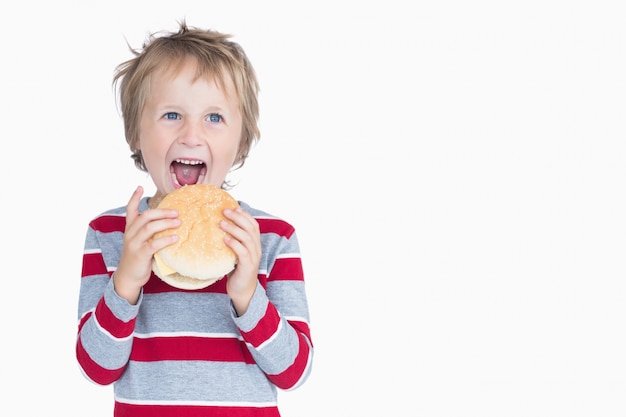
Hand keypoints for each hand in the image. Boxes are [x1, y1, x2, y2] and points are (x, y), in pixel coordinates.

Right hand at [113, 186, 179, 303]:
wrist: (128, 277)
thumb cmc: (138, 258)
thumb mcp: (140, 242)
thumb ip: (149, 233)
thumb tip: (169, 223)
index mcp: (130, 229)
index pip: (130, 210)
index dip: (134, 198)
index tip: (140, 187)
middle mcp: (130, 234)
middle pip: (145, 216)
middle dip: (162, 212)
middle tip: (177, 212)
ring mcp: (134, 244)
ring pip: (149, 227)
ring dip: (166, 223)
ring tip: (178, 222)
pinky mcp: (140, 254)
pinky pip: (154, 244)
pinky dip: (166, 239)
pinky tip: (175, 238)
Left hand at [221, 207, 260, 314]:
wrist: (243, 291)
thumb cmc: (237, 271)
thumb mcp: (236, 253)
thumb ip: (233, 242)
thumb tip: (219, 228)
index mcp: (255, 244)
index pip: (253, 225)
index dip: (245, 215)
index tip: (234, 207)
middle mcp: (256, 249)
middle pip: (251, 228)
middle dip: (238, 218)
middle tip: (225, 211)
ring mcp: (253, 257)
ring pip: (247, 238)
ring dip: (234, 229)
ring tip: (222, 223)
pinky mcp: (248, 266)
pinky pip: (243, 252)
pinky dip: (234, 244)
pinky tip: (225, 239)